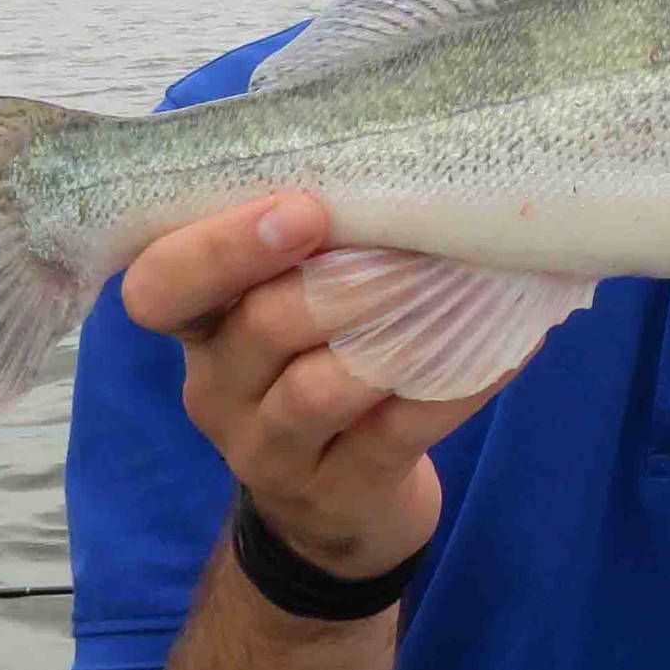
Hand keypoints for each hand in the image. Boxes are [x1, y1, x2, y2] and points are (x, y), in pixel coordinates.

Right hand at [119, 192, 510, 578]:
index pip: (159, 286)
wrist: (338, 513)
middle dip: (337, 281)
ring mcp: (271, 452)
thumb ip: (313, 249)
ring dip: (398, 333)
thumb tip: (404, 157)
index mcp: (202, 326)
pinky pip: (398, 433)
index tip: (302, 210)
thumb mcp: (291, 313)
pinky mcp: (339, 493)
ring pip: (320, 389)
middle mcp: (219, 388)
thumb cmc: (320, 369)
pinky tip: (510, 348)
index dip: (220, 246)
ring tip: (466, 288)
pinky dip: (455, 385)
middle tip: (407, 249)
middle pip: (257, 326)